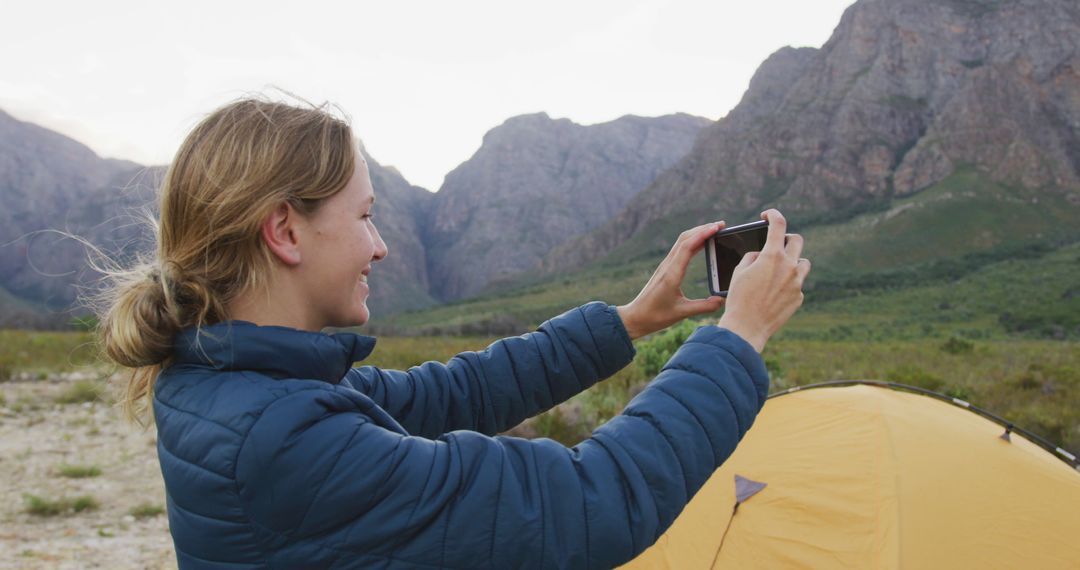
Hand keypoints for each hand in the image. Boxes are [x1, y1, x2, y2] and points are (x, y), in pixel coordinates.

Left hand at [616, 221, 727, 339]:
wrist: (635, 317)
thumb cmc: (656, 316)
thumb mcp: (682, 313)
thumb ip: (703, 306)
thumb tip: (722, 300)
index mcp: (671, 274)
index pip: (687, 247)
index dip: (702, 234)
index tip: (716, 227)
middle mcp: (668, 266)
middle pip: (684, 239)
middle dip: (702, 229)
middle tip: (721, 225)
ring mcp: (665, 266)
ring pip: (681, 242)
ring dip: (697, 233)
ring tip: (714, 230)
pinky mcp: (665, 269)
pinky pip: (679, 250)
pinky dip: (692, 242)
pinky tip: (701, 243)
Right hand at [718, 209, 810, 351]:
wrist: (746, 328)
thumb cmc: (738, 298)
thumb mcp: (739, 272)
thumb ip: (753, 257)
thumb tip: (761, 255)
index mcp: (772, 256)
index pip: (778, 225)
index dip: (773, 215)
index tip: (768, 215)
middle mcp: (789, 266)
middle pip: (797, 240)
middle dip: (787, 239)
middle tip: (777, 244)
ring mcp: (797, 283)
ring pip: (803, 262)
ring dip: (793, 261)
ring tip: (779, 270)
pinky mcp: (799, 297)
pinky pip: (797, 284)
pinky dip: (788, 284)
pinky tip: (775, 294)